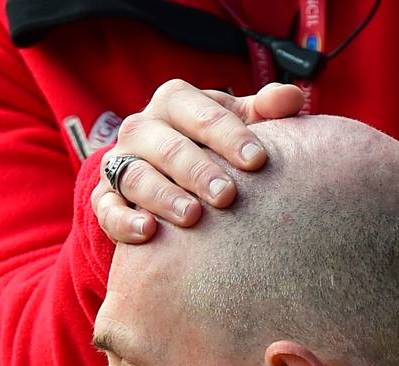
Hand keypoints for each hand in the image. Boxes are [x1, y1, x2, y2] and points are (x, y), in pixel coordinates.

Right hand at [91, 80, 305, 242]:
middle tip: (228, 196)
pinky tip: (149, 233)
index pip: (201, 113)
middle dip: (198, 170)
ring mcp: (119, 164)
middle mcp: (142, 128)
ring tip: (192, 216)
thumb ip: (266, 110)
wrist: (168, 176)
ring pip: (135, 176)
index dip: (230, 135)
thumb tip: (293, 99)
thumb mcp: (239, 124)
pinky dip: (124, 222)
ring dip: (163, 196)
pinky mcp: (105, 199)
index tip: (259, 161)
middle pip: (167, 145)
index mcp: (175, 102)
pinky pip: (107, 210)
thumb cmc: (215, 147)